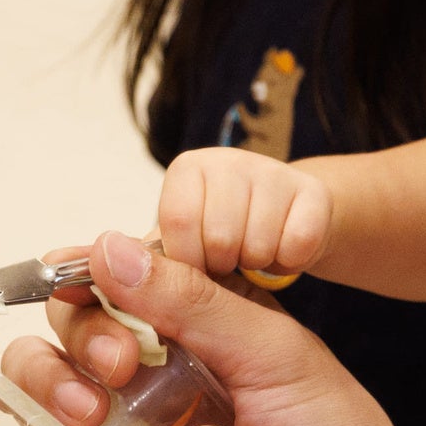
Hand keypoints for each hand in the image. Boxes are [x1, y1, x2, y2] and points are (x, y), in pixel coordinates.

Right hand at [0, 233, 425, 425]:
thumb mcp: (275, 354)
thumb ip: (194, 300)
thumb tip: (106, 246)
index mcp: (181, 324)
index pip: (103, 283)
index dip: (77, 275)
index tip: (82, 277)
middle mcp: (143, 376)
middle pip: (62, 337)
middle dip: (73, 339)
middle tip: (119, 365)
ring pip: (42, 399)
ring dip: (46, 392)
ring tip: (89, 417)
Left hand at [157, 147, 332, 283]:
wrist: (290, 221)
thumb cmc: (225, 235)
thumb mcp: (184, 243)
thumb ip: (150, 258)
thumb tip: (111, 257)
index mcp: (188, 170)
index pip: (179, 222)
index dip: (189, 259)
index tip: (196, 265)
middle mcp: (229, 159)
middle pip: (219, 238)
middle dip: (224, 266)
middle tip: (230, 259)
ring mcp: (274, 171)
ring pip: (259, 246)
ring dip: (257, 265)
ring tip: (255, 252)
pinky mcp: (314, 192)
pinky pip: (298, 246)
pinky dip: (290, 263)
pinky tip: (284, 249)